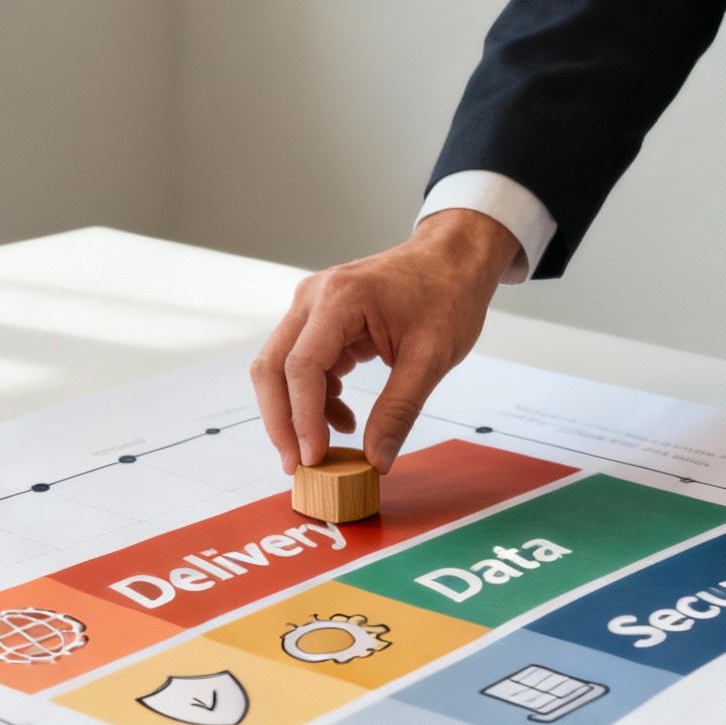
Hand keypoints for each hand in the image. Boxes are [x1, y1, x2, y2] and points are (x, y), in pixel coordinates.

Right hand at [251, 209, 519, 474]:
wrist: (453, 258)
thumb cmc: (448, 294)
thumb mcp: (431, 358)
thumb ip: (399, 410)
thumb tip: (376, 460)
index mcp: (339, 299)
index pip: (301, 368)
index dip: (302, 419)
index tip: (313, 458)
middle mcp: (313, 297)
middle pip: (272, 368)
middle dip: (281, 421)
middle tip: (297, 466)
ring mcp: (311, 306)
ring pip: (279, 368)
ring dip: (295, 412)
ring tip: (329, 446)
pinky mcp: (319, 318)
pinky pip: (301, 364)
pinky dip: (314, 398)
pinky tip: (344, 418)